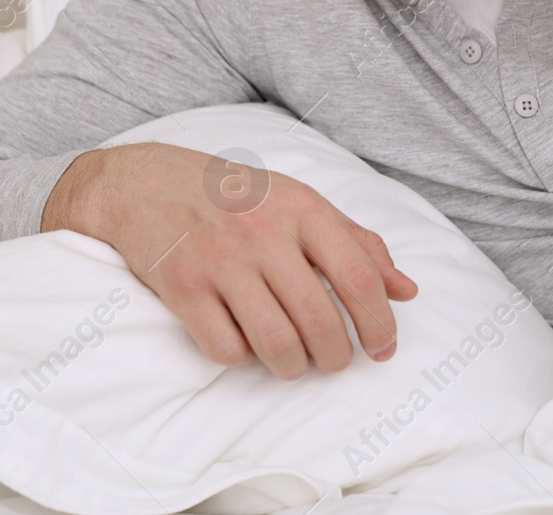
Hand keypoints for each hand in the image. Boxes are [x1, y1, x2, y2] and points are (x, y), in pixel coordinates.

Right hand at [42, 142, 417, 379]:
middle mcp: (263, 233)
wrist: (144, 184)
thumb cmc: (237, 196)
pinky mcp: (182, 288)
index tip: (383, 348)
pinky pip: (226, 349)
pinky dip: (242, 358)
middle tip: (335, 361)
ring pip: (276, 344)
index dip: (380, 325)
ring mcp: (220, 261)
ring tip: (296, 362)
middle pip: (320, 321)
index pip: (359, 278)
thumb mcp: (301, 201)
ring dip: (294, 368)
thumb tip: (407, 291)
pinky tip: (245, 342)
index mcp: (302, 208)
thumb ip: (357, 243)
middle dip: (337, 357)